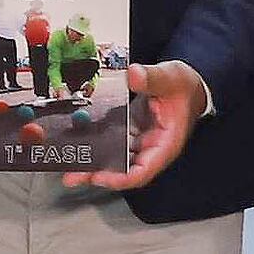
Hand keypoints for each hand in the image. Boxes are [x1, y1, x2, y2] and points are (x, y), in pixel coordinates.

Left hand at [72, 61, 203, 193]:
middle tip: (71, 175)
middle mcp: (151, 148)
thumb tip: (134, 75)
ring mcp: (139, 141)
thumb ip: (153, 77)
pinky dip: (95, 143)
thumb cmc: (184, 85)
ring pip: (114, 158)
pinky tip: (77, 141)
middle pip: (123, 169)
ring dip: (92, 162)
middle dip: (96, 173)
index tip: (100, 177)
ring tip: (67, 165)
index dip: (120, 178)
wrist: (186, 83)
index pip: (143, 171)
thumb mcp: (171, 78)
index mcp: (165, 143)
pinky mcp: (130, 132)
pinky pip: (110, 142)